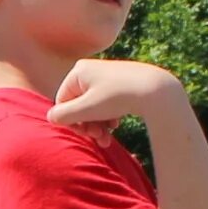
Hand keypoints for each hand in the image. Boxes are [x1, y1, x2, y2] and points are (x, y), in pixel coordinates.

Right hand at [47, 58, 185, 137]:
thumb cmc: (118, 97)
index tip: (86, 133)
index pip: (63, 102)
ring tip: (109, 137)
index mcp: (78, 71)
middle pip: (78, 104)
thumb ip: (64, 115)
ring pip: (93, 106)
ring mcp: (106, 75)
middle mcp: (90, 69)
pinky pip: (105, 103)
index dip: (72, 122)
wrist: (156, 89)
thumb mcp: (87, 109)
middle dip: (87, 124)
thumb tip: (51, 118)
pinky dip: (108, 116)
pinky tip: (117, 124)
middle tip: (99, 138)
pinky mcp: (119, 82)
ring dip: (98, 124)